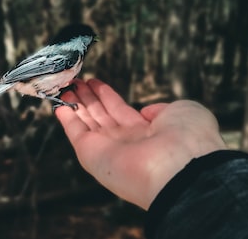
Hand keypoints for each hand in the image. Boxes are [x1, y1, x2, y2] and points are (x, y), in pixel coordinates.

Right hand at [55, 79, 226, 209]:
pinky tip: (59, 105)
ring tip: (66, 86)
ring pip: (87, 122)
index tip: (95, 82)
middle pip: (101, 116)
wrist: (181, 167)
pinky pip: (76, 133)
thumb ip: (161, 109)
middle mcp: (126, 143)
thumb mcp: (182, 112)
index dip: (107, 96)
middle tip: (76, 80)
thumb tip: (145, 112)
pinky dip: (66, 119)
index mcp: (148, 133)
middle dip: (88, 98)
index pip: (122, 112)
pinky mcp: (91, 155)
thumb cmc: (188, 137)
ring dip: (76, 104)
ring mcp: (108, 150)